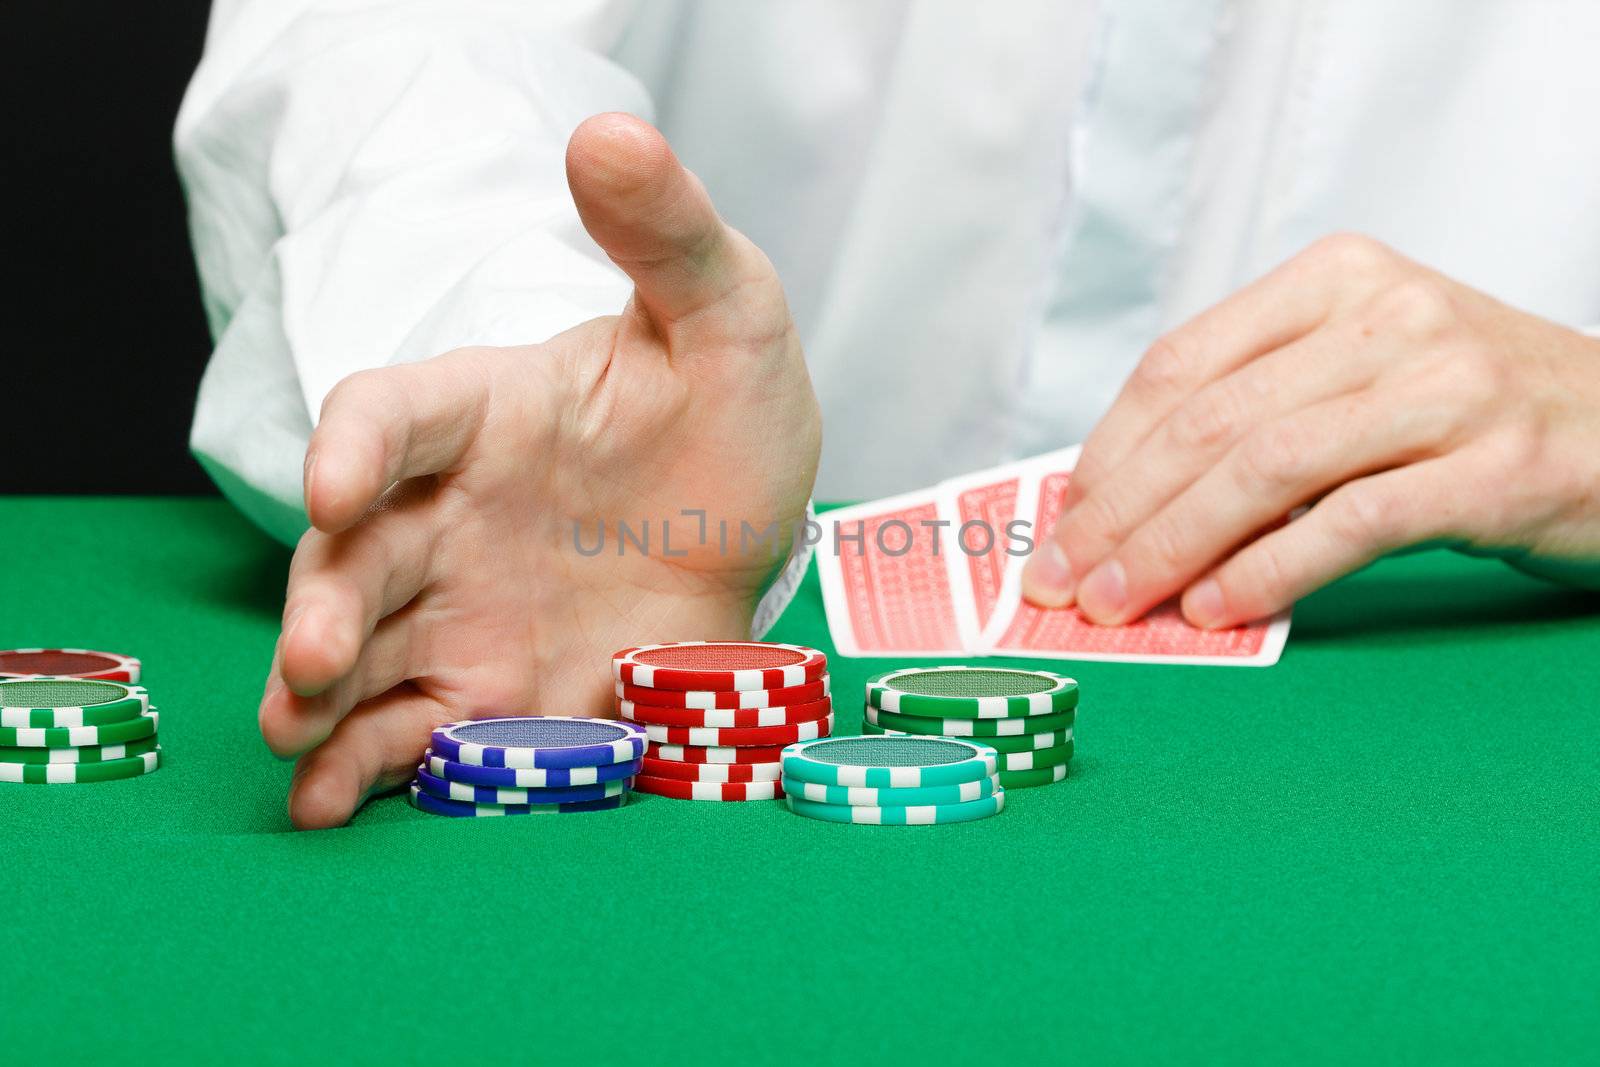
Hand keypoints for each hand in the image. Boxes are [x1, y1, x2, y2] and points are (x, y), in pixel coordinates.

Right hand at [262, 114, 820, 828]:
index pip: (395, 411)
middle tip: (320, 656)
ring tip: (297, 744)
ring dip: (320, 695)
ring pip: (364, 650)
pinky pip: (413, 729)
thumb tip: (608, 132)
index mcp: (490, 411)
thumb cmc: (724, 407)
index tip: (343, 483)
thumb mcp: (727, 313)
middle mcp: (451, 512)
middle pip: (358, 552)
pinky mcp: (490, 691)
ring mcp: (462, 608)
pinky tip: (330, 804)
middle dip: (327, 601)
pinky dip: (368, 768)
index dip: (358, 444)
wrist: (752, 531)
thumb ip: (670, 236)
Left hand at [1021, 233, 1599, 627]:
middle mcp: (1389, 316)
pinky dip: (1268, 571)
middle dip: (1120, 511)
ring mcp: (1448, 386)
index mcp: (1337, 281)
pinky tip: (1218, 607)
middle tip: (1066, 581)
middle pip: (1210, 421)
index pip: (1182, 364)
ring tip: (1122, 605)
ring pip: (1266, 469)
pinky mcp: (1499, 466)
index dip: (1107, 451)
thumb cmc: (1472, 413)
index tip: (1061, 521)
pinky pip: (1352, 523)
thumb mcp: (1360, 375)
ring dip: (1173, 547)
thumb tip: (1121, 500)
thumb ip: (1257, 410)